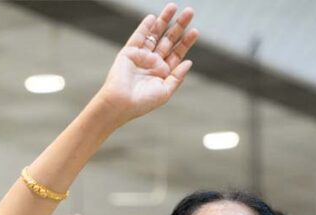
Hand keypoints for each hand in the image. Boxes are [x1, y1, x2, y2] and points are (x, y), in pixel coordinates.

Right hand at [95, 4, 198, 124]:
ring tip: (173, 7)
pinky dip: (145, 27)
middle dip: (179, 26)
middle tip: (190, 12)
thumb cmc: (142, 102)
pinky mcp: (128, 53)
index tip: (195, 31)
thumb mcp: (165, 92)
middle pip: (168, 40)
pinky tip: (153, 18)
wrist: (120, 103)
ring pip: (155, 35)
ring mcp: (140, 56)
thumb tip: (189, 62)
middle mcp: (152, 62)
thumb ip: (177, 76)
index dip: (185, 42)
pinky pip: (138, 37)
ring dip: (164, 21)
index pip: (176, 53)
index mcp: (162, 72)